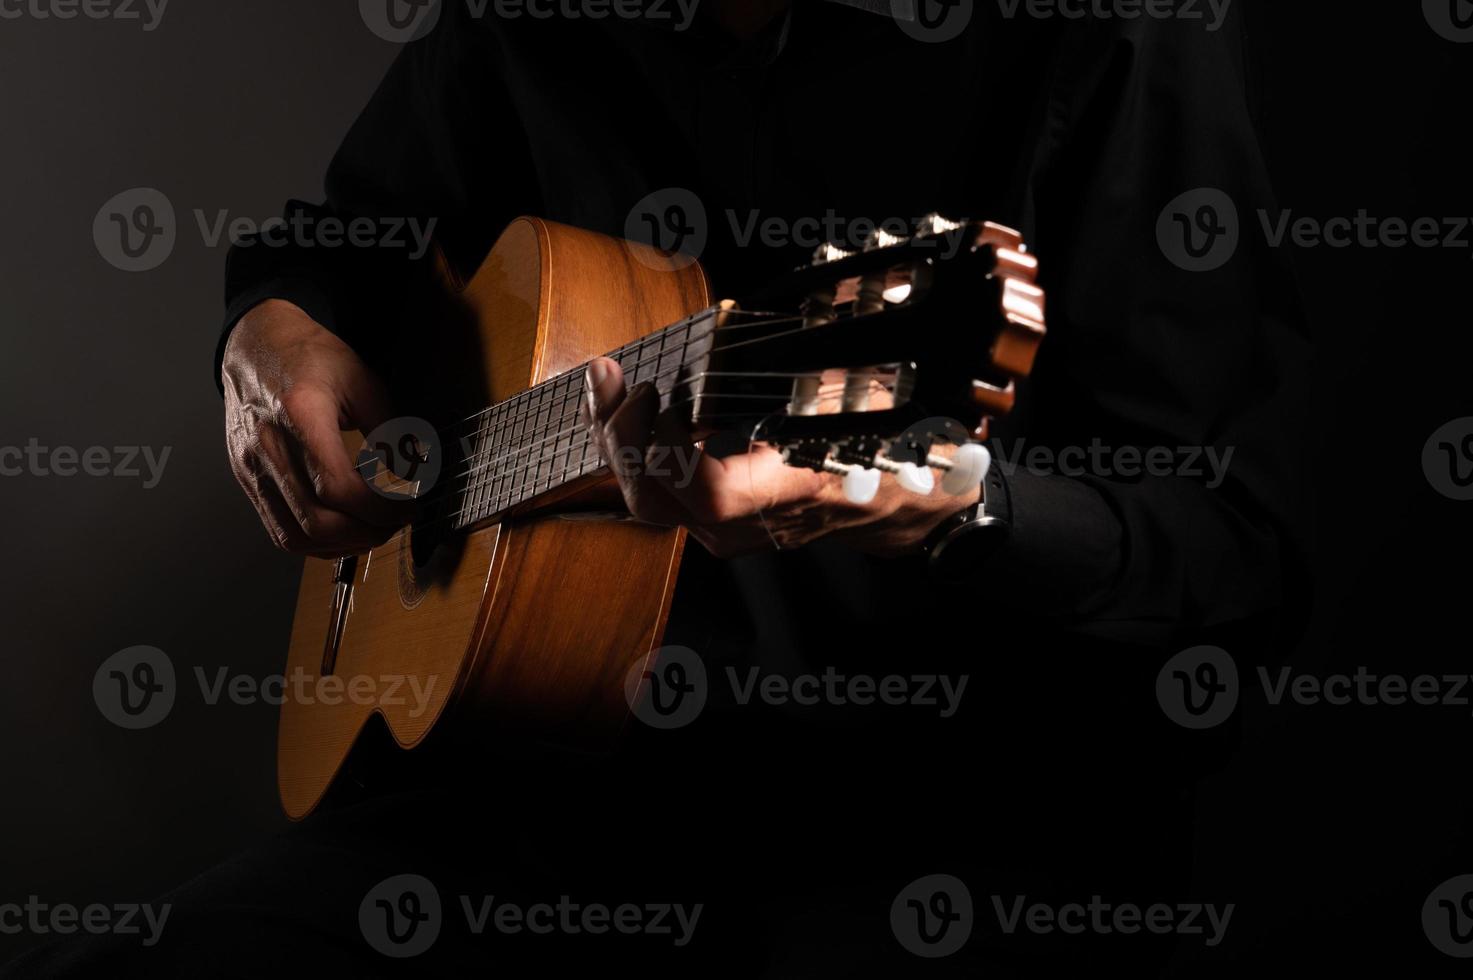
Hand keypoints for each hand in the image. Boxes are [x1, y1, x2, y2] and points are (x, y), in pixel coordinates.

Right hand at [222, 299, 410, 555]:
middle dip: (366, 534)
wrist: (256, 347)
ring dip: (342, 546)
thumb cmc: (311, 359)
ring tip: (373, 529)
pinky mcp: (247, 481)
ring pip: (295, 537)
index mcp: (300, 414)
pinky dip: (317, 543)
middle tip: (396, 522)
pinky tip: (344, 529)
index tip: (408, 508)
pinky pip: (280, 531)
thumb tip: (411, 473)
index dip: (379, 509)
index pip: (336, 486)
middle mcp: (268, 446)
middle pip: (316, 521)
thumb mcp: (362, 380)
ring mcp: (252, 468)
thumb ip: (389, 429)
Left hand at [581, 357, 978, 558]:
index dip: (671, 448)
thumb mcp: (870, 399)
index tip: (664, 392)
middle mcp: (745, 524)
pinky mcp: (712, 519)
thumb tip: (829, 300)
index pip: (704, 492)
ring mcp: (724, 528)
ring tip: (608, 379)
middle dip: (620, 434)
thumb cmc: (887, 450)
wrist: (898, 506)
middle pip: (653, 500)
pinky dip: (638, 445)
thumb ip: (837, 361)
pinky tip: (631, 401)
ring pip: (647, 497)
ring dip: (620, 436)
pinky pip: (658, 489)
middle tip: (612, 374)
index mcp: (786, 495)